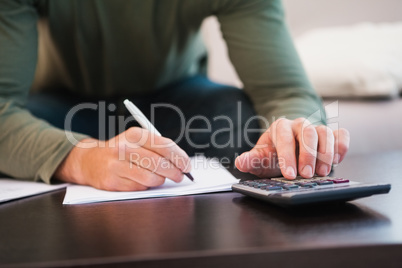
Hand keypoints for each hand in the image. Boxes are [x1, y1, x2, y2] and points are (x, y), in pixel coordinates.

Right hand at [55, 127, 190, 190]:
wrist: (91, 161)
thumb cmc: (123, 151)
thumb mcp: (138, 141)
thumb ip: (160, 148)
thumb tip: (184, 162)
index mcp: (135, 134)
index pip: (164, 146)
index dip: (179, 158)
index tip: (187, 166)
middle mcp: (125, 147)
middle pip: (159, 163)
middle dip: (174, 172)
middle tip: (180, 176)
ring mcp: (117, 165)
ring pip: (151, 178)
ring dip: (160, 180)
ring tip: (160, 178)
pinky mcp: (112, 181)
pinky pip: (139, 187)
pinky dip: (146, 186)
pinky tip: (142, 180)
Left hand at [235, 118, 349, 178]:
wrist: (287, 149)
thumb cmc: (274, 154)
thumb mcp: (261, 158)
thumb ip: (252, 160)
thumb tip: (239, 163)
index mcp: (280, 127)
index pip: (284, 138)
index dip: (287, 156)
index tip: (289, 174)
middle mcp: (299, 125)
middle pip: (307, 133)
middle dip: (308, 154)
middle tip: (307, 175)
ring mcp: (317, 128)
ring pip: (325, 133)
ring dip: (326, 153)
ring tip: (322, 172)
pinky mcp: (332, 135)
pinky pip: (341, 134)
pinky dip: (342, 146)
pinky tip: (337, 160)